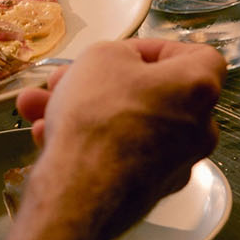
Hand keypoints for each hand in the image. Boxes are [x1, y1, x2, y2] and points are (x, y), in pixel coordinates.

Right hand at [13, 38, 225, 238]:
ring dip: (87, 113)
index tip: (125, 52)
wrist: (83, 191)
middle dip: (102, 84)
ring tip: (39, 107)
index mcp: (199, 87)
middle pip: (152, 95)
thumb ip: (119, 53)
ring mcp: (177, 164)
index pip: (197, 56)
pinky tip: (49, 137)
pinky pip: (123, 155)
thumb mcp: (101, 57)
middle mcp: (199, 128)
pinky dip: (92, 144)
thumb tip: (122, 66)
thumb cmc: (100, 117)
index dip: (158, 49)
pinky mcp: (152, 190)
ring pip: (130, 126)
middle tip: (68, 79)